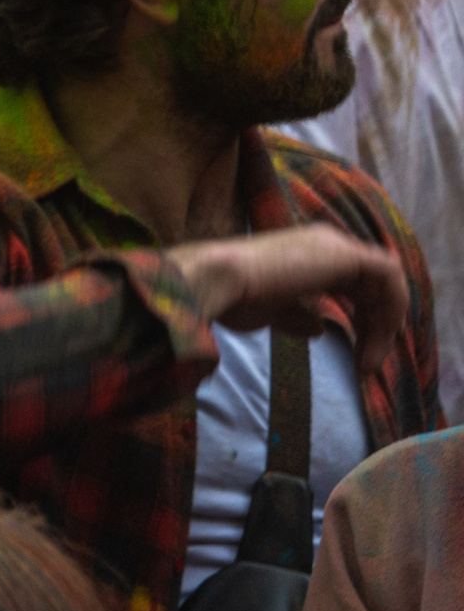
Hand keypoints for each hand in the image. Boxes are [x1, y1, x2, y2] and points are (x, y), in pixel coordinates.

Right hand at [167, 227, 410, 373]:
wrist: (216, 280)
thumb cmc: (231, 297)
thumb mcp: (270, 312)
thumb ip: (298, 315)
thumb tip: (318, 328)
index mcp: (306, 255)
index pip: (350, 286)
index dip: (362, 319)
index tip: (359, 355)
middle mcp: (324, 244)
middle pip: (369, 287)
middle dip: (375, 327)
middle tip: (367, 365)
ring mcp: (336, 245)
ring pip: (383, 284)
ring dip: (384, 324)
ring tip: (370, 362)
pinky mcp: (347, 254)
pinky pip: (388, 278)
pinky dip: (393, 308)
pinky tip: (381, 338)